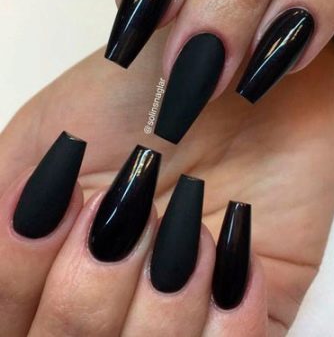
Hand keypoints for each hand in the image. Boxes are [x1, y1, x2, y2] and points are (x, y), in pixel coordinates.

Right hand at [0, 28, 333, 335]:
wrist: (248, 80)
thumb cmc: (157, 91)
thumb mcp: (58, 124)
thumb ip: (12, 191)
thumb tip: (15, 227)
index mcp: (57, 252)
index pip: (8, 310)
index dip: (24, 270)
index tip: (80, 200)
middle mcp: (114, 288)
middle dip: (94, 285)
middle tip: (140, 209)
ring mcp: (180, 304)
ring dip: (163, 304)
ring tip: (193, 231)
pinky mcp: (250, 310)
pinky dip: (230, 322)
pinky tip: (238, 257)